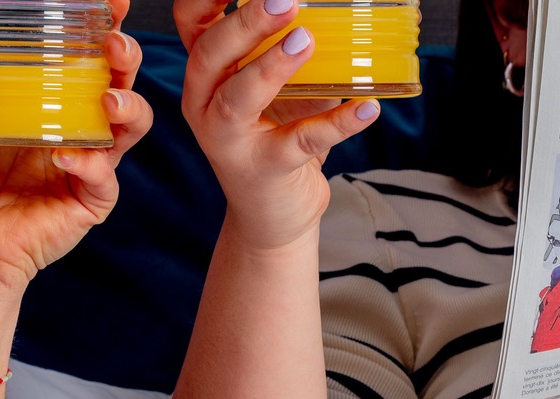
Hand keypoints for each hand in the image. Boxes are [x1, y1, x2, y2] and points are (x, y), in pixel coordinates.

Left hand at [0, 18, 152, 303]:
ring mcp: (87, 163)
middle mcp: (75, 128)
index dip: (103, 26)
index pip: (85, 55)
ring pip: (130, 128)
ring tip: (108, 98)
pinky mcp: (88, 201)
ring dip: (129, 106)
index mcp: (47, 101)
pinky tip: (66, 158)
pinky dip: (91, 164)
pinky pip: (104, 179)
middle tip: (114, 42)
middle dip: (126, 57)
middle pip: (120, 82)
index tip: (111, 2)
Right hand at [174, 0, 379, 246]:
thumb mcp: (276, 86)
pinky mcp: (266, 170)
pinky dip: (337, 124)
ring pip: (238, 99)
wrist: (272, 216)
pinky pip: (301, 143)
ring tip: (306, 41)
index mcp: (205, 74)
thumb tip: (337, 7)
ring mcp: (230, 141)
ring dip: (271, 67)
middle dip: (246, 24)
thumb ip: (290, 45)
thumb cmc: (276, 135)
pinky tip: (367, 108)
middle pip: (210, 54)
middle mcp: (205, 105)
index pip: (192, 23)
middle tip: (287, 1)